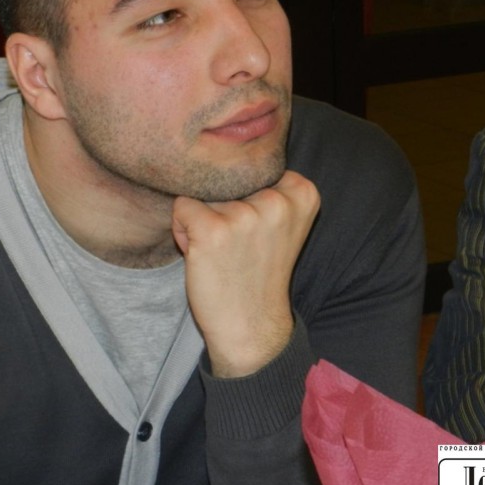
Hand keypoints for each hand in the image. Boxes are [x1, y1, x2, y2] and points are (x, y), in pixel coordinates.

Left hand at [172, 170, 319, 377]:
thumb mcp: (280, 223)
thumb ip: (267, 189)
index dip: (248, 197)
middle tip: (236, 246)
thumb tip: (220, 158)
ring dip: (203, 221)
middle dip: (223, 208)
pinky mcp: (212, 230)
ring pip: (203, 194)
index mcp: (302, 193)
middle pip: (228, 180)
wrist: (252, 326)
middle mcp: (277, 201)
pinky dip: (182, 230)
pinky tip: (202, 255)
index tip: (258, 230)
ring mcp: (244, 215)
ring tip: (220, 253)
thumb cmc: (260, 273)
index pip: (255, 167)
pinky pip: (181, 207)